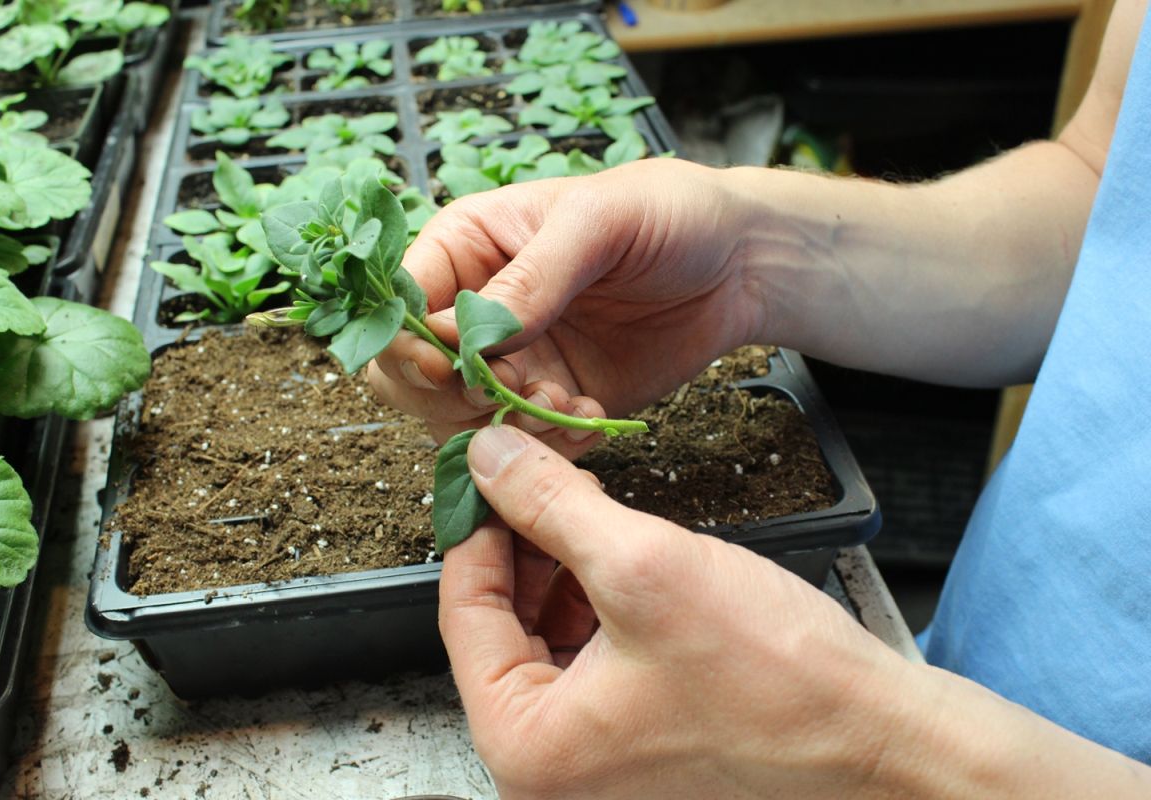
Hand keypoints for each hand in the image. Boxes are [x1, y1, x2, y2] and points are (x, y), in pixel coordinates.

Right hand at [369, 159, 761, 455]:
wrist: (737, 264)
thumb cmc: (665, 213)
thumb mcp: (597, 222)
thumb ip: (531, 278)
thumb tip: (467, 337)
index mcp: (466, 248)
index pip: (399, 304)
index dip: (406, 343)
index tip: (449, 367)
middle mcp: (475, 309)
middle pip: (408, 376)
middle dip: (453, 397)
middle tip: (512, 391)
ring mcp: (512, 361)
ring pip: (458, 422)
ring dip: (505, 428)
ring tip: (563, 403)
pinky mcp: (551, 402)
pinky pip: (522, 445)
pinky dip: (549, 446)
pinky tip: (589, 415)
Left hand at [441, 424, 914, 798]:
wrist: (883, 739)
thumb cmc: (779, 682)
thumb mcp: (643, 566)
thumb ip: (548, 505)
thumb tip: (488, 456)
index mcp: (529, 749)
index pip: (464, 617)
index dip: (477, 530)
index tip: (488, 473)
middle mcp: (551, 770)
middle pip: (503, 629)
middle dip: (525, 546)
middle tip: (541, 478)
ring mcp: (596, 762)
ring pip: (548, 640)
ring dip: (564, 569)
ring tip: (589, 509)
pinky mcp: (639, 744)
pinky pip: (592, 662)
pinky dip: (600, 604)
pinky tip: (624, 557)